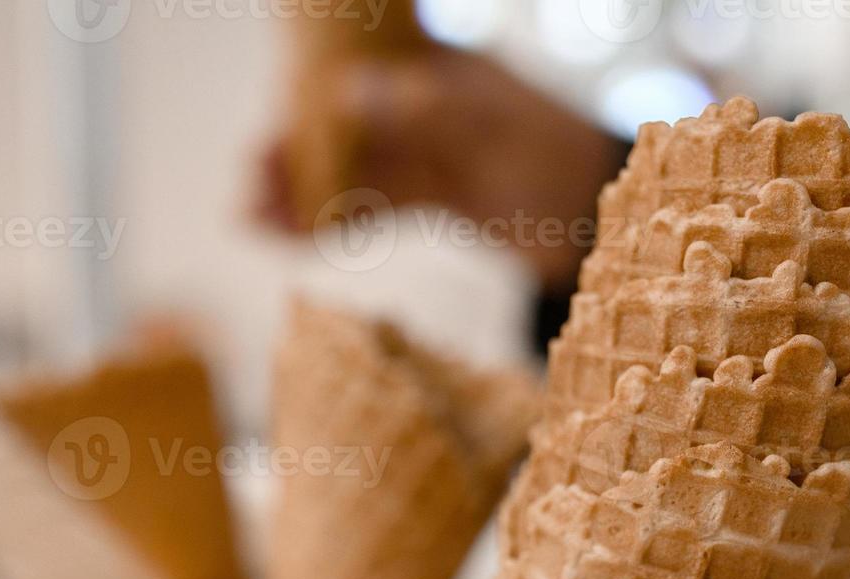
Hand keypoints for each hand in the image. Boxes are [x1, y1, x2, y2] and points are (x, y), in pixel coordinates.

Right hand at [254, 49, 624, 291]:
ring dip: (297, 192)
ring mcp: (421, 154)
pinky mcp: (428, 199)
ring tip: (250, 217)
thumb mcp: (493, 127)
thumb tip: (347, 88)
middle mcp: (418, 109)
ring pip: (345, 171)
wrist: (602, 216)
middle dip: (288, 153)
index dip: (303, 101)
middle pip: (338, 126)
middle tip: (248, 182)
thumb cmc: (558, 156)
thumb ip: (424, 109)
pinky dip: (329, 221)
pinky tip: (287, 236)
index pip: (354, 75)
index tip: (270, 127)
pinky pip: (368, 208)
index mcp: (432, 72)